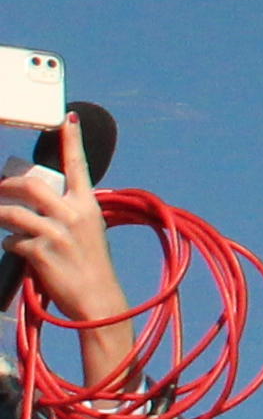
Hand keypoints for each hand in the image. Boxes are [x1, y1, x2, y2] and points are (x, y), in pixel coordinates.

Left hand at [0, 125, 135, 387]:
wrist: (97, 300)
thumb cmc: (92, 266)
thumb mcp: (90, 232)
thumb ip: (69, 213)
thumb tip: (40, 203)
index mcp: (89, 205)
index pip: (78, 165)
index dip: (71, 140)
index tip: (66, 118)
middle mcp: (74, 214)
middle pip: (31, 186)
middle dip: (7, 186)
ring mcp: (56, 233)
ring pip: (13, 214)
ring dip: (0, 216)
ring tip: (0, 220)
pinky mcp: (40, 252)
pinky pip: (11, 240)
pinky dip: (8, 243)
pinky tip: (15, 249)